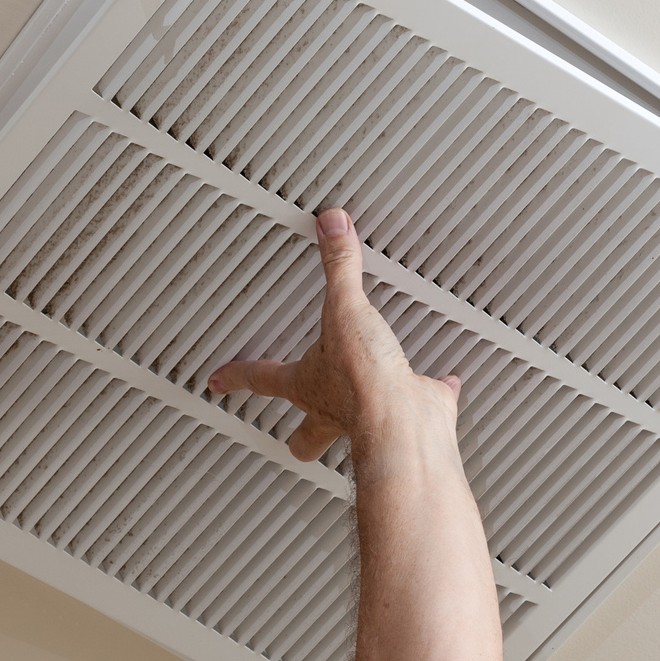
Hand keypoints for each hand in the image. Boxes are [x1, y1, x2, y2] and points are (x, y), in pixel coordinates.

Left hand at [208, 208, 460, 461]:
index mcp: (307, 385)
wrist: (405, 423)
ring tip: (363, 397)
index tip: (219, 381)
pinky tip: (440, 381)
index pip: (261, 377)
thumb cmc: (363, 383)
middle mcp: (335, 408)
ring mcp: (373, 417)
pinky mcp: (413, 412)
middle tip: (293, 429)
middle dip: (298, 433)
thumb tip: (330, 227)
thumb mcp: (344, 311)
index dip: (237, 376)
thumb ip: (338, 268)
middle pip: (305, 433)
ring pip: (356, 425)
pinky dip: (432, 389)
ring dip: (358, 412)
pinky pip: (423, 398)